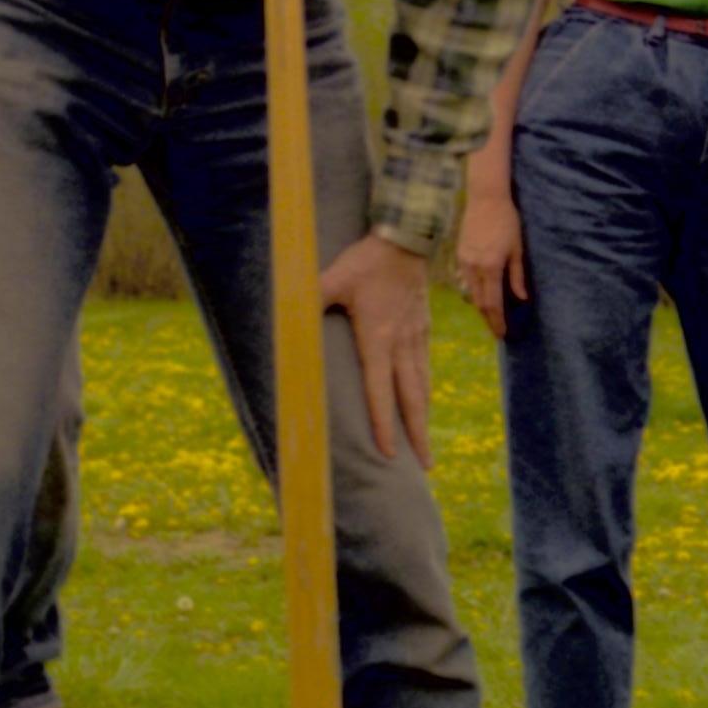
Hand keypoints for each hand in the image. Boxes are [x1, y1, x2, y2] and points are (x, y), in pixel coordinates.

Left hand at [320, 232, 433, 466]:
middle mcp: (401, 344)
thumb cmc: (365, 262)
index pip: (380, 390)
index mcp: (379, 338)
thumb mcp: (331, 279)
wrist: (405, 240)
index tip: (389, 453)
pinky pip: (424, 368)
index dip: (384, 424)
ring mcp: (416, 337)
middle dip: (417, 434)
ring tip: (426, 446)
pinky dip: (424, 392)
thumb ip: (308, 300)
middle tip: (424, 466)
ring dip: (423, 418)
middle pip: (411, 399)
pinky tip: (423, 402)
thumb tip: (281, 315)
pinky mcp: (422, 329)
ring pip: (422, 386)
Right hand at [454, 176, 525, 341]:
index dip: (497, 321)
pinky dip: (474, 291)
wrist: (486, 198)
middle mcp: (474, 267)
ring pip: (471, 293)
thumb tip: (522, 299)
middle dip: (489, 319)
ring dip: (481, 307)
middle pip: (479, 302)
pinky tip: (483, 295)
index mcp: (491, 267)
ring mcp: (464, 261)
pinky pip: (466, 280)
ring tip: (492, 317)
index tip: (503, 334)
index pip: (493, 303)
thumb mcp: (518, 249)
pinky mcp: (460, 255)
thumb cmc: (507, 221)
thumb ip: (518, 275)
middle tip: (498, 331)